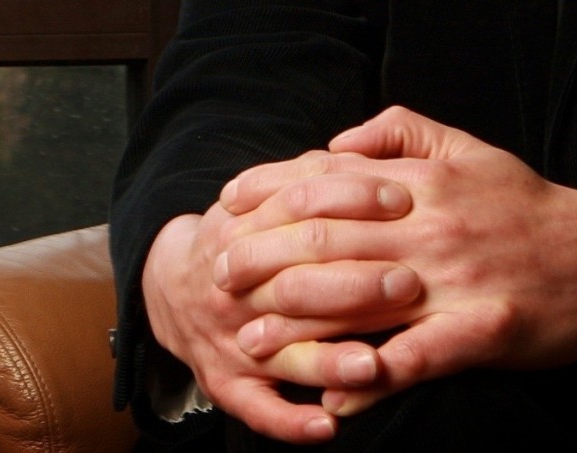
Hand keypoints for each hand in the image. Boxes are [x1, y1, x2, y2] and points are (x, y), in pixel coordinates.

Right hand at [141, 176, 419, 443]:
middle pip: (296, 281)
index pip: (300, 207)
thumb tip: (357, 152)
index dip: (352, 200)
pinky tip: (327, 427)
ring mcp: (232, 338)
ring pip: (283, 352)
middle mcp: (236, 285)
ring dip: (330, 360)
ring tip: (376, 364)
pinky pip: (258, 410)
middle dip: (355, 283)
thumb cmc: (239, 235)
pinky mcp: (228, 384)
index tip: (402, 201)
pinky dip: (291, 422)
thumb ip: (307, 174)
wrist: (167, 284)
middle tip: (410, 283)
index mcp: (244, 228)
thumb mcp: (260, 193)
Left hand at [213, 107, 576, 418]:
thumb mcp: (465, 146)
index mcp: (423, 181)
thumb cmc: (526, 203)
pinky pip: (417, 357)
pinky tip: (335, 393)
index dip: (271, 194)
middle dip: (266, 259)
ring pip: (362, 301)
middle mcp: (432, 225)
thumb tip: (335, 142)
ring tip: (252, 341)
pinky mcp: (482, 330)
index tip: (228, 208)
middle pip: (331, 242)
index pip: (330, 182)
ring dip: (300, 324)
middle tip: (218, 277)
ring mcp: (457, 280)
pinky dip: (372, 375)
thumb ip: (398, 131)